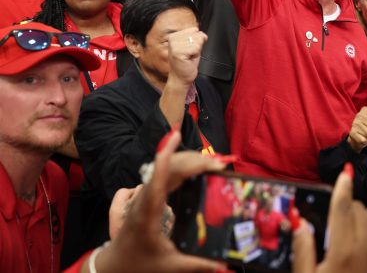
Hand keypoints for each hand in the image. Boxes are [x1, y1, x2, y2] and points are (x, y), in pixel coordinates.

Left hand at [94, 130, 225, 271]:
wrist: (113, 266)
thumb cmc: (137, 265)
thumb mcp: (168, 266)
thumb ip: (195, 264)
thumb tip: (222, 266)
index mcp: (147, 215)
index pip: (158, 180)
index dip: (166, 157)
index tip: (174, 139)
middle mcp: (143, 200)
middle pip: (167, 170)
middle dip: (192, 161)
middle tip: (216, 164)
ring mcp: (142, 196)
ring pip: (164, 170)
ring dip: (187, 162)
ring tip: (210, 163)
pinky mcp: (145, 196)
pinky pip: (161, 175)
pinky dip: (178, 167)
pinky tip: (191, 165)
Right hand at [167, 28, 206, 84]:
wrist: (180, 79)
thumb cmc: (186, 64)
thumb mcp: (193, 47)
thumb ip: (197, 38)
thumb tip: (203, 35)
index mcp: (174, 36)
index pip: (194, 30)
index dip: (197, 41)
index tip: (190, 50)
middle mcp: (172, 39)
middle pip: (197, 35)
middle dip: (197, 46)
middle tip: (189, 55)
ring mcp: (174, 45)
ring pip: (197, 41)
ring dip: (196, 51)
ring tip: (189, 57)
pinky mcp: (178, 52)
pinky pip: (196, 48)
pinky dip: (196, 55)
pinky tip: (188, 60)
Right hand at [292, 165, 366, 272]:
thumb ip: (303, 249)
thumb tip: (299, 221)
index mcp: (343, 250)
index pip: (343, 208)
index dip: (343, 187)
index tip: (345, 173)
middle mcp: (365, 248)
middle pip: (359, 208)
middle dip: (345, 208)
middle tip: (332, 223)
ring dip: (361, 217)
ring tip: (348, 230)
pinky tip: (363, 241)